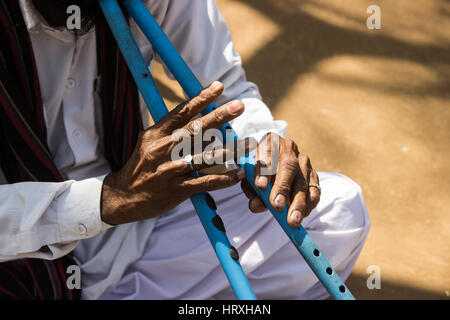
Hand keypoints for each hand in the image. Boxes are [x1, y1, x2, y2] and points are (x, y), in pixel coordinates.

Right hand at [101, 81, 248, 224]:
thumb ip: (171, 130)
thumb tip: (197, 117)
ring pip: (205, 157)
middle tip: (239, 106)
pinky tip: (238, 174)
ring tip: (250, 143)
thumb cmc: (142, 167)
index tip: (218, 87)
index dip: (201, 98)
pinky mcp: (177, 189)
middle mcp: (163, 149)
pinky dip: (223, 179)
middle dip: (219, 116)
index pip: (181, 112)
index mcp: (156, 134)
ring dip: (230, 150)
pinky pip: (204, 182)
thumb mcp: (149, 143)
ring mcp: (170, 169)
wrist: (124, 197)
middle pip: (195, 130)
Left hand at [240, 133, 320, 227]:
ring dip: (298, 202)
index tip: (260, 186)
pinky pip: (314, 189)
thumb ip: (252, 190)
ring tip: (292, 219)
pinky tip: (303, 215)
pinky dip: (309, 204)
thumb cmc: (258, 171)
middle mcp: (288, 148)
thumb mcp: (249, 177)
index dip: (264, 170)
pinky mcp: (313, 174)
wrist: (272, 163)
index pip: (267, 153)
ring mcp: (303, 161)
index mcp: (269, 142)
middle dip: (283, 187)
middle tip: (277, 206)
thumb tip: (256, 206)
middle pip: (288, 166)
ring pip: (303, 180)